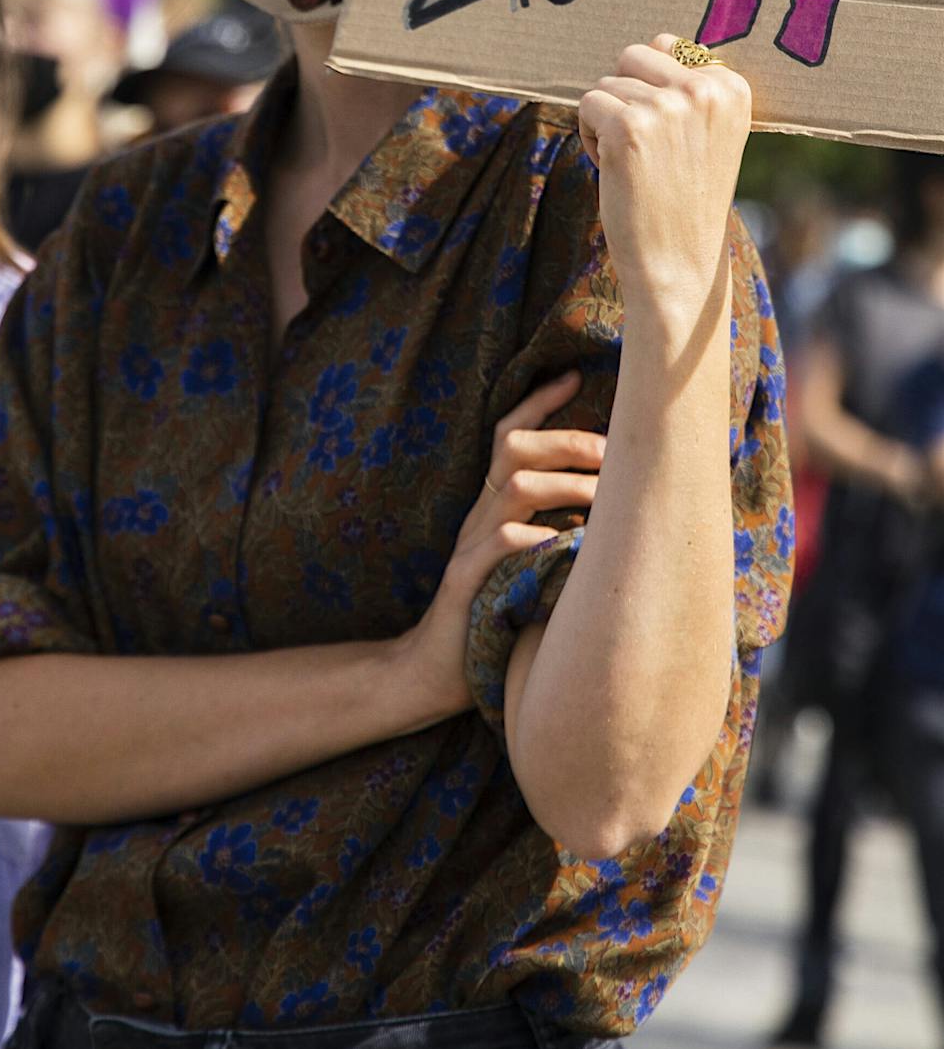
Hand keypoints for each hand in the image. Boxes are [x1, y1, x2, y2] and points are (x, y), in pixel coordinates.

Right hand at [397, 371, 604, 723]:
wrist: (432, 671)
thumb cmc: (492, 618)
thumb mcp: (524, 565)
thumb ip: (553, 532)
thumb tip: (615, 509)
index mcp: (492, 507)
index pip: (510, 436)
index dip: (539, 403)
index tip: (575, 376)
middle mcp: (479, 516)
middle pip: (513, 449)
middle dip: (567, 440)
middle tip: (614, 451)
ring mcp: (469, 546)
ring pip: (514, 489)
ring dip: (564, 484)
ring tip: (606, 497)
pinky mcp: (465, 582)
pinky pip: (498, 545)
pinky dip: (533, 537)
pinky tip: (562, 542)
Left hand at [577, 34, 751, 328]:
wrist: (678, 259)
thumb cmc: (683, 195)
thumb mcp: (705, 132)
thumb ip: (688, 83)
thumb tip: (660, 37)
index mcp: (732, 87)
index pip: (669, 46)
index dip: (653, 91)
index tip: (672, 138)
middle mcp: (705, 90)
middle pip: (632, 56)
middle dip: (623, 96)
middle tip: (643, 146)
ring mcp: (668, 106)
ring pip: (606, 83)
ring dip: (605, 121)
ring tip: (634, 162)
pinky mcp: (629, 125)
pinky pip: (586, 104)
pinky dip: (588, 135)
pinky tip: (613, 168)